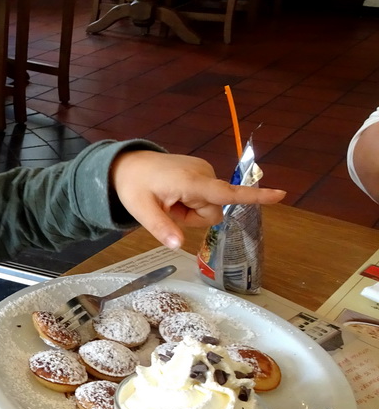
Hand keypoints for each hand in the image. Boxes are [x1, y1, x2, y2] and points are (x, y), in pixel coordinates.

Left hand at [110, 150, 285, 249]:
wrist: (127, 163)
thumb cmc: (133, 185)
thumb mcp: (140, 210)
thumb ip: (160, 228)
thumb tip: (177, 245)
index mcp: (191, 182)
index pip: (227, 193)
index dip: (253, 196)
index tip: (281, 194)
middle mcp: (203, 173)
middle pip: (214, 211)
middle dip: (194, 217)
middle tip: (168, 208)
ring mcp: (203, 170)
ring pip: (210, 205)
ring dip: (191, 209)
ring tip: (169, 199)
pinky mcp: (202, 170)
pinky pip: (205, 196)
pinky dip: (191, 200)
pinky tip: (173, 193)